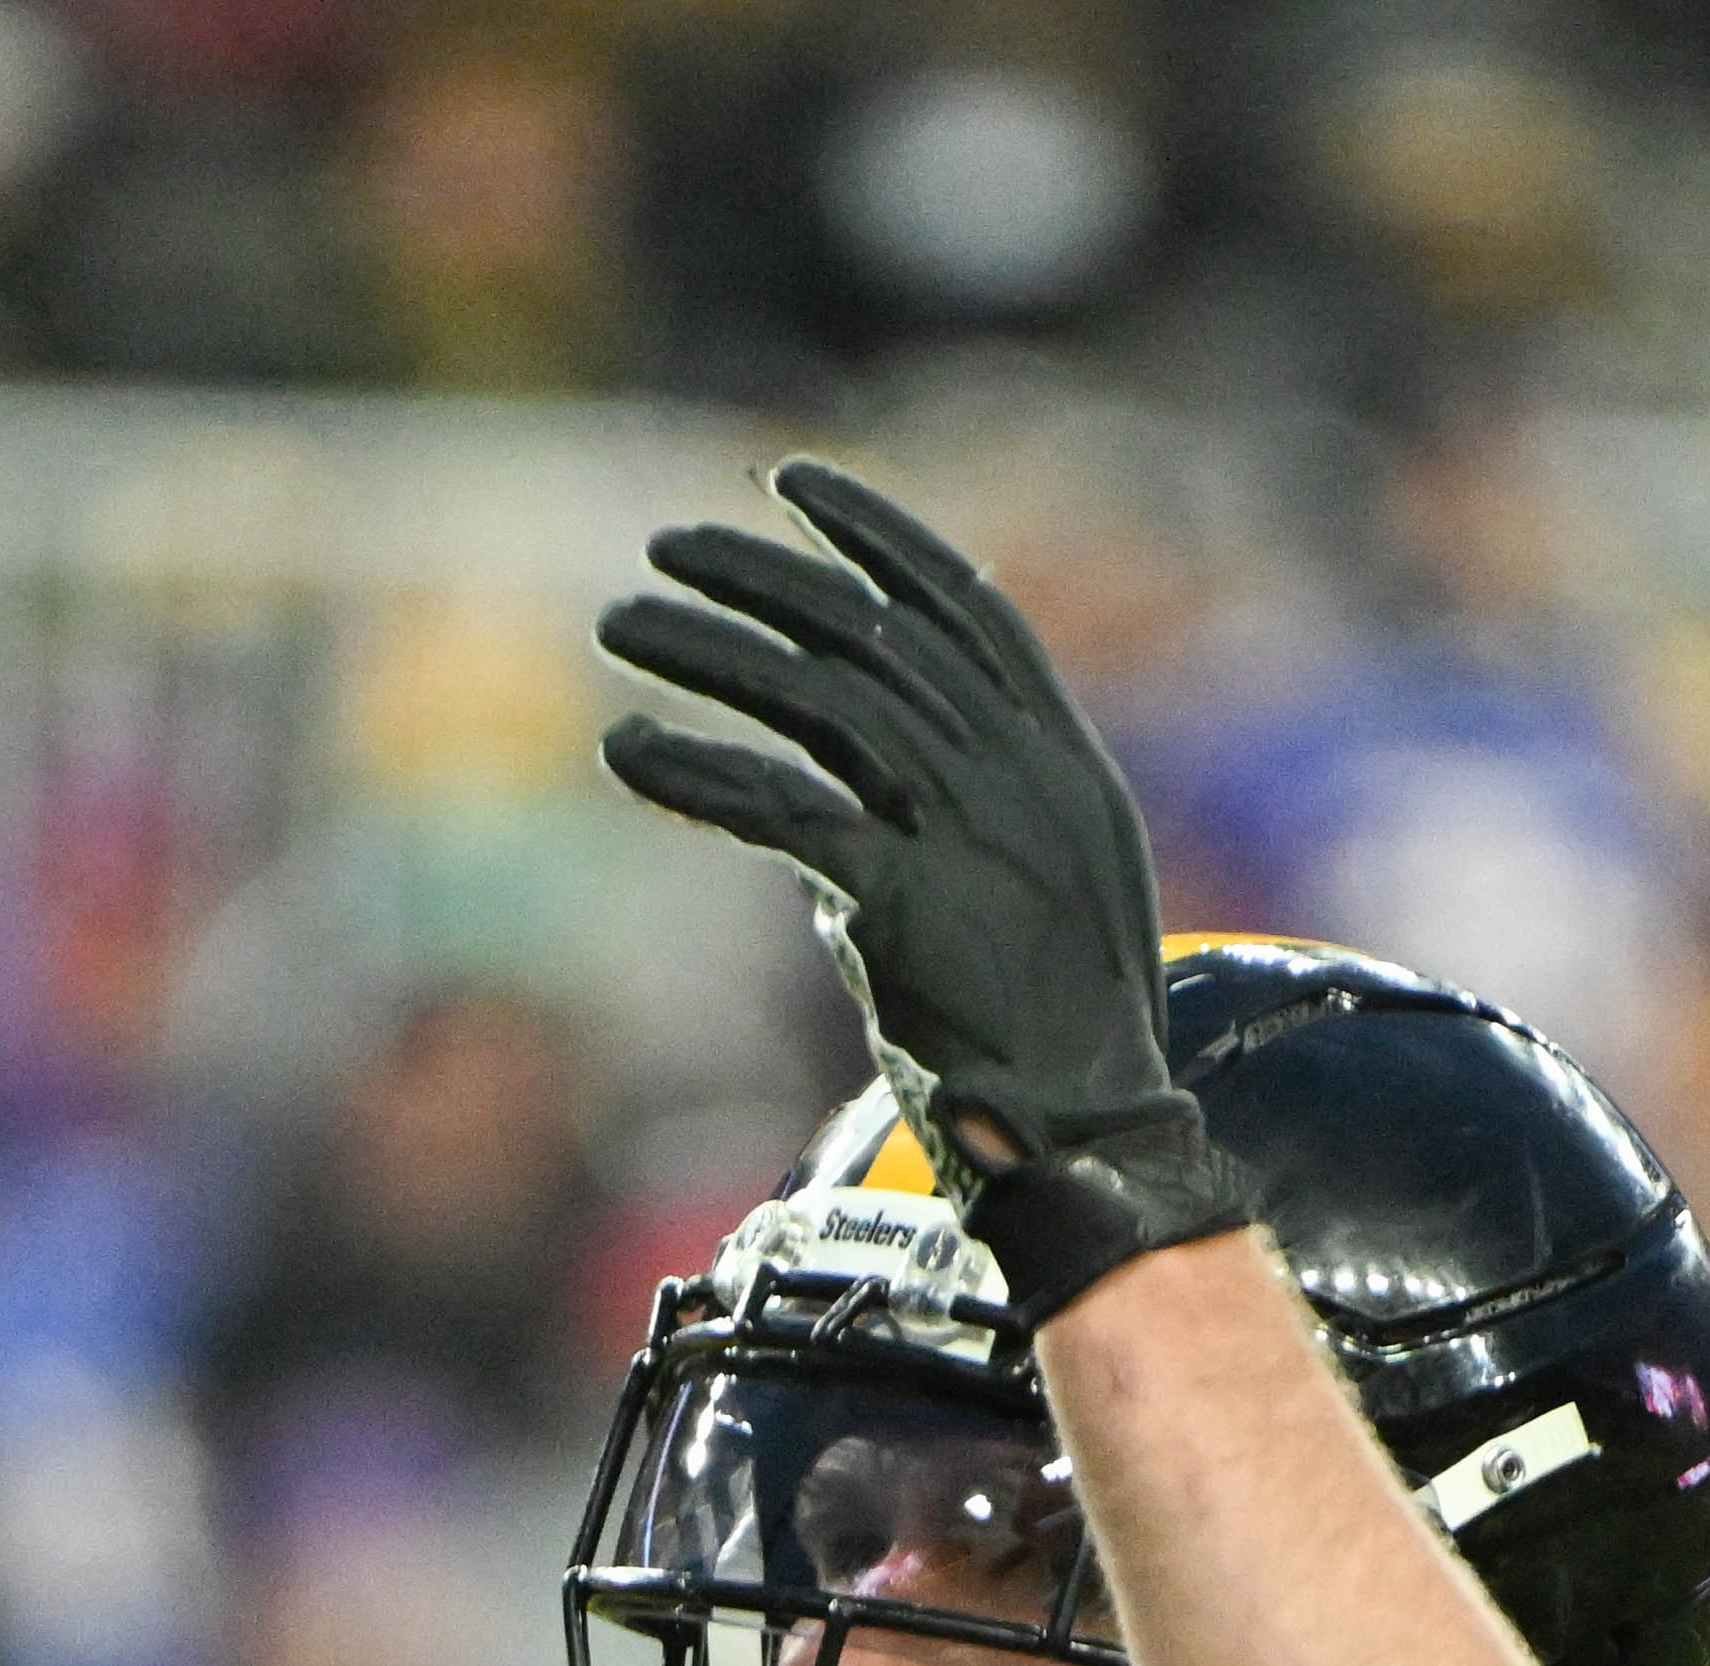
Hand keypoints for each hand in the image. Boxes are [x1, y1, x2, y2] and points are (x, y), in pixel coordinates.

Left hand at [597, 458, 1254, 1320]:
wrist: (1091, 1136)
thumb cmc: (1054, 1037)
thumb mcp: (1033, 898)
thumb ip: (952, 829)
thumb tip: (834, 810)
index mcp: (1062, 763)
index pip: (966, 608)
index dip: (877, 536)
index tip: (792, 485)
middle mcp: (1022, 776)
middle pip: (874, 633)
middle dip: (763, 576)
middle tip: (667, 550)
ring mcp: (970, 832)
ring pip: (820, 697)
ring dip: (707, 651)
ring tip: (618, 627)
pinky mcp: (905, 899)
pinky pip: (780, 804)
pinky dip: (695, 769)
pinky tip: (628, 749)